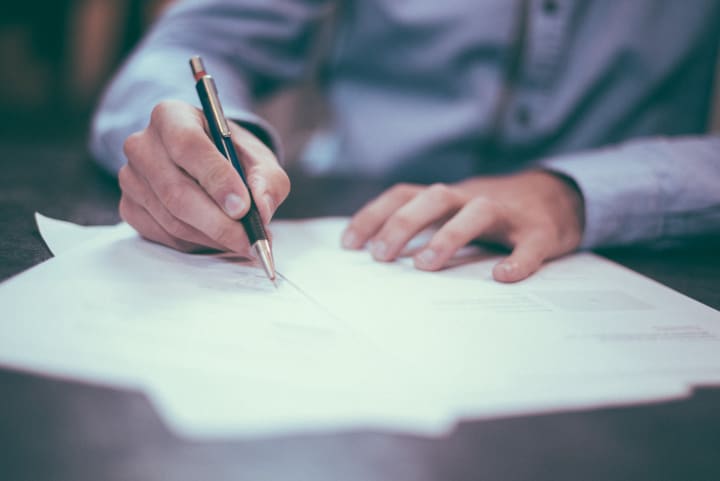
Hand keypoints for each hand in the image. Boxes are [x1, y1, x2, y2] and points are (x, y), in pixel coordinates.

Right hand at [118, 100, 289, 254]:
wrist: (207, 165)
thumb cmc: (232, 157)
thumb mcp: (259, 159)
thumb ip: (267, 180)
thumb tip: (261, 209)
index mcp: (171, 116)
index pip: (188, 146)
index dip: (217, 179)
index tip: (243, 207)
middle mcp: (142, 144)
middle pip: (176, 191)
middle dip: (219, 222)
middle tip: (250, 240)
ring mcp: (131, 178)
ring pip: (172, 219)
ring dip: (212, 237)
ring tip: (242, 241)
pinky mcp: (129, 207)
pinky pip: (164, 235)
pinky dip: (196, 243)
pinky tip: (217, 238)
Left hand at [342, 171, 584, 281]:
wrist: (557, 197)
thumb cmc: (492, 214)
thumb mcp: (453, 213)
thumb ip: (423, 227)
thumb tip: (376, 256)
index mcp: (448, 197)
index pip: (404, 195)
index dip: (374, 215)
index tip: (349, 244)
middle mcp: (473, 198)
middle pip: (434, 197)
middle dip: (403, 224)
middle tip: (380, 256)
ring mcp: (508, 213)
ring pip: (477, 212)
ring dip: (449, 235)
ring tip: (425, 265)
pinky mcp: (541, 231)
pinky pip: (530, 244)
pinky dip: (518, 260)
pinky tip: (503, 277)